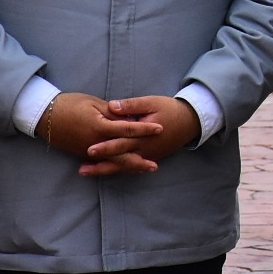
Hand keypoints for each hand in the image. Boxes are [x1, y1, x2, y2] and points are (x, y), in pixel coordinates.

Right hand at [40, 92, 165, 175]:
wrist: (44, 115)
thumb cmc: (70, 104)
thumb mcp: (94, 103)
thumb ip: (113, 113)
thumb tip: (129, 119)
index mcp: (100, 126)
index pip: (128, 129)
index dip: (145, 129)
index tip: (160, 129)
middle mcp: (95, 143)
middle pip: (121, 155)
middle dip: (139, 161)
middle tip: (155, 165)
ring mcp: (87, 151)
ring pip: (111, 162)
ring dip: (128, 166)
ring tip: (143, 169)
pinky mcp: (81, 154)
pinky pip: (101, 162)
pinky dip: (113, 165)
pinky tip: (123, 168)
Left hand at [78, 96, 201, 176]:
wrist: (190, 121)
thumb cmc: (170, 109)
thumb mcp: (152, 102)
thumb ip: (131, 105)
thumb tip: (112, 106)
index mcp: (144, 134)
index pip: (121, 141)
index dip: (105, 146)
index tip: (89, 149)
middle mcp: (145, 148)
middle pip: (119, 158)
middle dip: (100, 162)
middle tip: (82, 167)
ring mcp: (147, 155)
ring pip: (123, 165)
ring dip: (104, 169)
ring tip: (86, 171)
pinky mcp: (149, 157)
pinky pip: (130, 166)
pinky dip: (116, 169)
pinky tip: (103, 170)